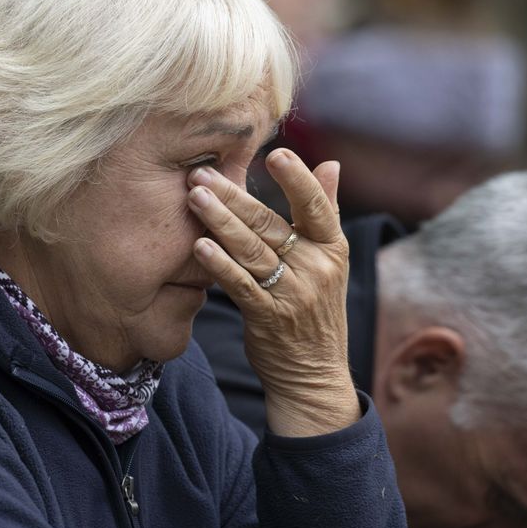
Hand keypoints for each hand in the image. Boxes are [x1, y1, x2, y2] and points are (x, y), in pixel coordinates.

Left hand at [187, 148, 359, 436]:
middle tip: (203, 173)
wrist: (313, 374)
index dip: (298, 180)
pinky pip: (240, 286)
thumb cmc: (316, 309)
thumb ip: (327, 211)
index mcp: (332, 248)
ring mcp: (292, 294)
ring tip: (195, 198)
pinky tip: (199, 245)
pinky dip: (220, 265)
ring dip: (221, 222)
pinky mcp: (267, 318)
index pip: (316, 207)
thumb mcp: (331, 261)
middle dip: (235, 196)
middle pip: (271, 225)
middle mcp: (316, 269)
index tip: (276, 153)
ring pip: (252, 251)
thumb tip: (331, 163)